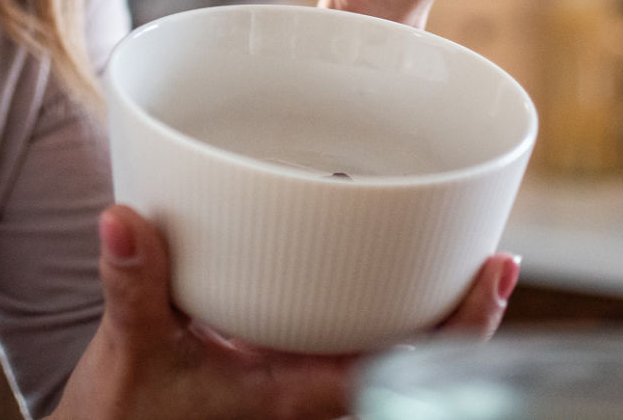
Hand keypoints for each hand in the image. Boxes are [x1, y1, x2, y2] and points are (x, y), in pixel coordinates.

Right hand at [49, 206, 519, 419]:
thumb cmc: (124, 413)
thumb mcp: (130, 348)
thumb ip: (135, 285)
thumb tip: (125, 222)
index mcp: (296, 398)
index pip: (403, 372)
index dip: (460, 330)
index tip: (493, 275)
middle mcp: (311, 400)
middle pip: (417, 369)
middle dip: (462, 322)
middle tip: (497, 262)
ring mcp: (301, 389)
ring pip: (389, 363)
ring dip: (428, 321)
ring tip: (468, 266)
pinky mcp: (283, 379)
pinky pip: (352, 352)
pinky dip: (381, 316)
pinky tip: (392, 281)